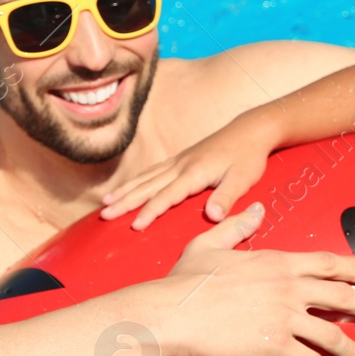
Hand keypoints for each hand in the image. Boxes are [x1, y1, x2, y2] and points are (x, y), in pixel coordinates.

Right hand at [101, 113, 274, 229]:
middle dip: (125, 202)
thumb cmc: (248, 157)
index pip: (167, 196)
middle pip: (147, 186)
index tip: (135, 225)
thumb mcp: (243, 179)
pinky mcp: (181, 159)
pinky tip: (128, 187)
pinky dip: (137, 180)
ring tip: (105, 202)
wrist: (250, 130)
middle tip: (104, 215)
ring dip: (125, 190)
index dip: (150, 211)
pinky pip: (153, 171)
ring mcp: (179, 161)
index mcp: (194, 173)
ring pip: (146, 177)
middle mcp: (181, 166)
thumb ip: (226, 198)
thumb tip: (213, 216)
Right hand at [156, 203, 354, 355]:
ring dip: (351, 350)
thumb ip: (237, 226)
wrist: (172, 313)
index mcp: (277, 262)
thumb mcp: (210, 243)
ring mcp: (284, 318)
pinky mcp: (275, 346)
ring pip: (332, 335)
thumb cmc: (185, 281)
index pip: (329, 263)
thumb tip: (255, 209)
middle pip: (343, 297)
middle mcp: (288, 288)